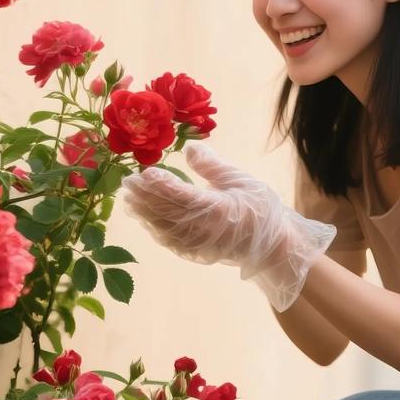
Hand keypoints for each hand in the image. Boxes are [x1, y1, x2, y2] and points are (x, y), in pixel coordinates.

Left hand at [121, 141, 336, 311]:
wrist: (273, 248)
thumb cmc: (261, 211)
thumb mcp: (242, 181)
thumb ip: (213, 166)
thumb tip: (190, 148)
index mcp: (218, 209)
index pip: (181, 195)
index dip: (161, 184)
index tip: (144, 173)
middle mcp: (203, 229)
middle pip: (166, 211)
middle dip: (145, 197)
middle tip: (127, 182)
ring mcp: (197, 243)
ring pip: (163, 227)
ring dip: (144, 212)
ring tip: (129, 198)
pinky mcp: (195, 252)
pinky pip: (168, 240)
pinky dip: (154, 227)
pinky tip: (144, 217)